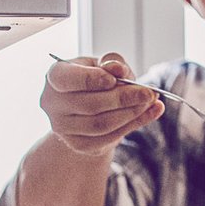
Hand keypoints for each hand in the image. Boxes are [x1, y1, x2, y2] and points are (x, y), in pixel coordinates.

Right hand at [40, 53, 163, 155]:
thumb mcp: (103, 64)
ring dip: (132, 113)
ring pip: (102, 124)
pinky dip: (134, 124)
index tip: (114, 79)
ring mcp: (63, 128)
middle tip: (149, 93)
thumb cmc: (96, 80)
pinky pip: (109, 138)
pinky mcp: (79, 144)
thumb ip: (111, 61)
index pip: (66, 79)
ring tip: (151, 101)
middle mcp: (53, 104)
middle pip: (91, 105)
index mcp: (55, 77)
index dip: (91, 79)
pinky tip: (151, 112)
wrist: (88, 110)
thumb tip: (117, 68)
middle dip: (124, 98)